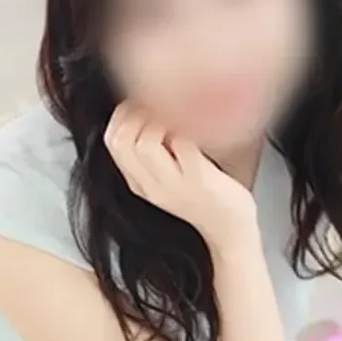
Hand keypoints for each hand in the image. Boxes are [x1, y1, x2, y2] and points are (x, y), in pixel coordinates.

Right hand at [103, 102, 256, 247]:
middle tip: (160, 116)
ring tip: (177, 130)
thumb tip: (146, 113)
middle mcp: (150, 185)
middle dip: (137, 116)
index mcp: (139, 182)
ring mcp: (174, 184)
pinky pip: (184, 146)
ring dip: (160, 124)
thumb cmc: (204, 198)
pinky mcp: (199, 181)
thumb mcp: (166, 179)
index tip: (143, 109)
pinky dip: (188, 135)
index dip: (123, 116)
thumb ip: (153, 154)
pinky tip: (197, 142)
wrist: (230, 231)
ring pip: (145, 144)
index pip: (111, 141)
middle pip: (121, 141)